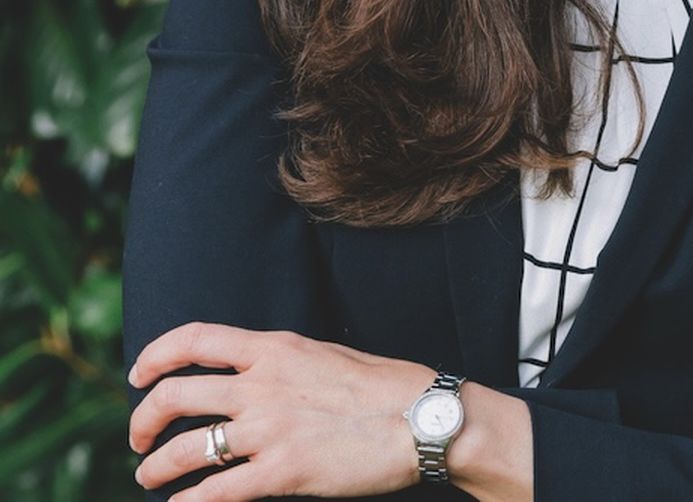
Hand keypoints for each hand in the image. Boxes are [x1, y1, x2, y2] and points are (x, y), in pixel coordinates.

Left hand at [128, 321, 434, 497]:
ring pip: (185, 448)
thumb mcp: (322, 355)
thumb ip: (281, 363)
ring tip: (149, 476)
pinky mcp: (281, 472)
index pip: (195, 339)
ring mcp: (269, 429)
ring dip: (155, 466)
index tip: (138, 375)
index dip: (155, 355)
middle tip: (139, 438)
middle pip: (175, 394)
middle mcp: (262, 384)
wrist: (420, 416)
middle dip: (143, 419)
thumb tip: (250, 375)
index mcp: (274, 348)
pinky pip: (214, 493)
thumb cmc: (381, 386)